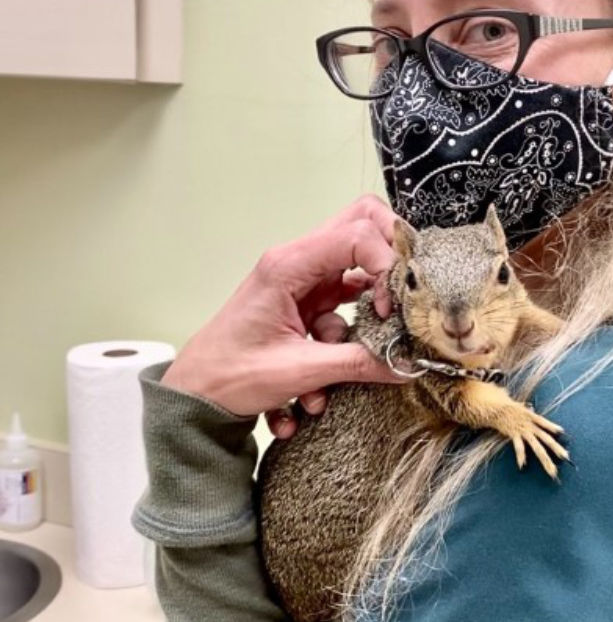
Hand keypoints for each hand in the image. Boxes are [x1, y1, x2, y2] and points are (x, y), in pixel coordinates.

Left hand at [161, 195, 407, 424]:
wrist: (197, 394)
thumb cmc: (229, 374)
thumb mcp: (298, 370)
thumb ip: (357, 363)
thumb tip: (405, 363)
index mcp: (288, 265)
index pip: (358, 235)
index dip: (386, 265)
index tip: (390, 308)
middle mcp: (298, 263)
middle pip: (361, 226)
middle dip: (390, 256)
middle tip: (402, 290)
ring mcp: (306, 280)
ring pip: (359, 266)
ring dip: (369, 305)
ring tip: (360, 344)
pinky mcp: (310, 302)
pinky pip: (348, 302)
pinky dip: (352, 332)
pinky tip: (332, 369)